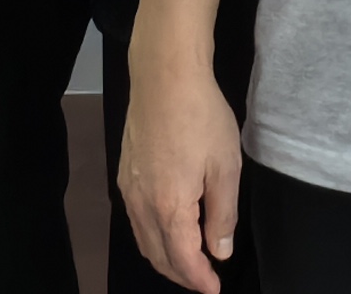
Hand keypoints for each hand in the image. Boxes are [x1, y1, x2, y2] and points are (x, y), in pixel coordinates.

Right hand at [116, 62, 244, 293]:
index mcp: (169, 207)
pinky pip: (136, 221)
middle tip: (204, 280)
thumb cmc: (201, 117)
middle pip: (158, 255)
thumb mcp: (225, 166)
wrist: (164, 78)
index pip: (183, 259)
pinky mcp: (124, 176)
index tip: (215, 288)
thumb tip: (220, 251)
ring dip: (165, 258)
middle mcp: (142, 206)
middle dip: (181, 274)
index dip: (199, 279)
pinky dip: (153, 237)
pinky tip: (168, 231)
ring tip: (189, 262)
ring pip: (144, 240)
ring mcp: (128, 191)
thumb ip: (222, 214)